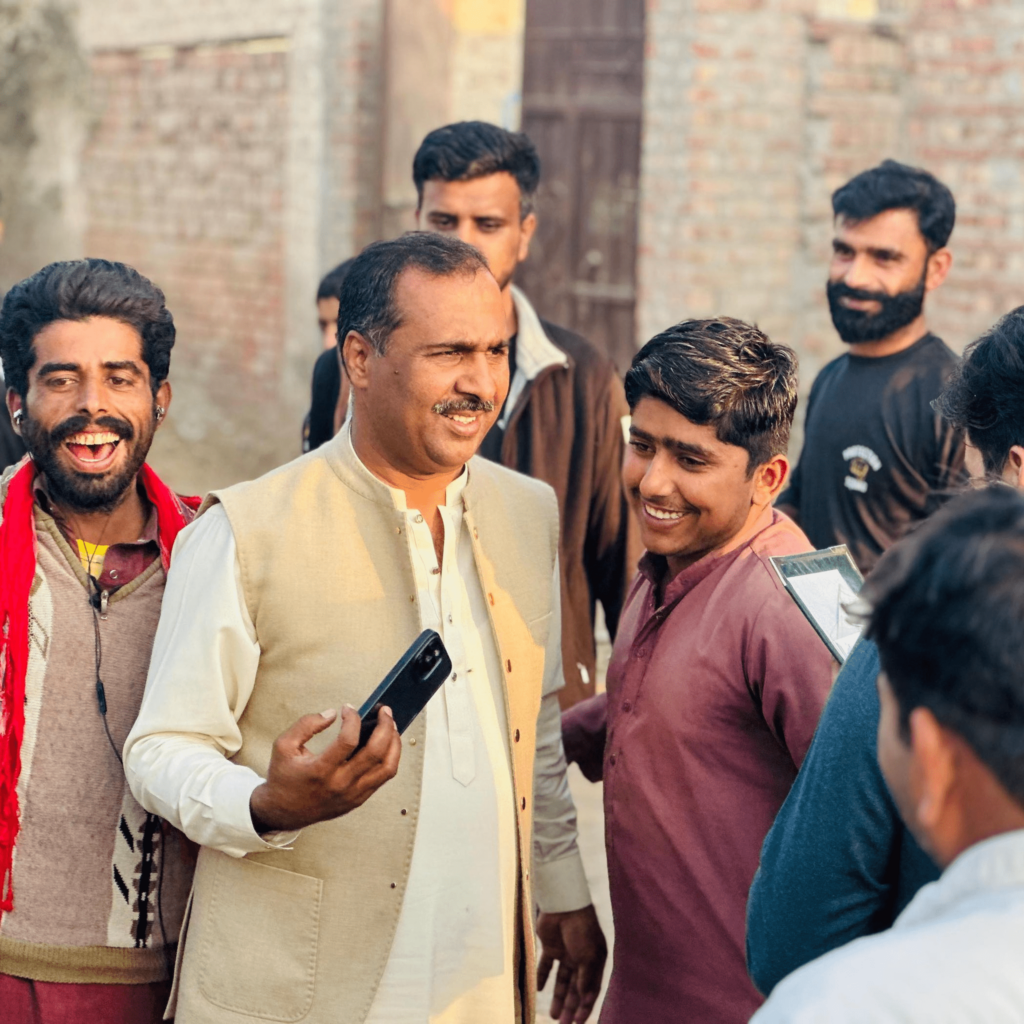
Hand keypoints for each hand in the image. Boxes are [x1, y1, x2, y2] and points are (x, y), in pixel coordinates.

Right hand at [249, 704, 400, 832]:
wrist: (283, 812)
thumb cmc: (284, 776)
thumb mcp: (283, 745)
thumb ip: (306, 725)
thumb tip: (332, 713)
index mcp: (320, 771)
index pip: (348, 741)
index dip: (353, 719)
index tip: (348, 708)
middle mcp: (340, 784)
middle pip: (375, 753)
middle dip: (385, 726)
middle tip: (384, 710)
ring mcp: (353, 794)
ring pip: (387, 767)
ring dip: (394, 743)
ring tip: (391, 725)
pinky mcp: (359, 799)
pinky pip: (384, 778)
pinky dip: (390, 758)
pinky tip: (388, 743)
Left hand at [537, 904, 606, 1022]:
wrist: (564, 905)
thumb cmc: (581, 929)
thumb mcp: (588, 956)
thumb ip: (586, 978)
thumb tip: (584, 997)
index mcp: (595, 961)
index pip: (590, 989)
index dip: (585, 1007)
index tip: (578, 1023)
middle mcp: (581, 959)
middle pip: (576, 988)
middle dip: (571, 1007)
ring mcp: (565, 953)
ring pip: (562, 980)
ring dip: (558, 997)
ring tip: (553, 1015)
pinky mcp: (550, 947)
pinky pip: (546, 966)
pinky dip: (542, 977)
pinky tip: (538, 990)